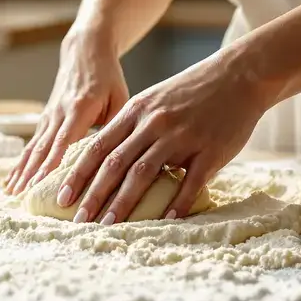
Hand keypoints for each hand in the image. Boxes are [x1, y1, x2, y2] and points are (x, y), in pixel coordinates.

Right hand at [4, 30, 128, 194]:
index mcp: (80, 108)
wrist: (85, 50)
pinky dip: (21, 162)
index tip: (45, 186)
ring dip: (22, 171)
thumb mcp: (120, 97)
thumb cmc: (108, 76)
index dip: (54, 165)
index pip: (64, 142)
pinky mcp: (45, 117)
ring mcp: (49, 115)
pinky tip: (12, 180)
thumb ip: (118, 128)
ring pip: (33, 147)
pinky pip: (31, 143)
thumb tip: (120, 160)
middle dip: (32, 175)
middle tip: (23, 198)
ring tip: (12, 193)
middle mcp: (59, 113)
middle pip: (43, 148)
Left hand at [57, 47, 273, 223]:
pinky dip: (176, 203)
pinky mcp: (210, 150)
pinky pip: (190, 182)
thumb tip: (108, 158)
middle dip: (94, 195)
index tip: (62, 197)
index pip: (98, 146)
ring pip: (144, 174)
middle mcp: (154, 124)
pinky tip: (166, 220)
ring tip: (109, 225)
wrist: (238, 75)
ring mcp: (182, 137)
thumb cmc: (193, 91)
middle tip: (78, 220)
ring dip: (124, 203)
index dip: (78, 174)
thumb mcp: (154, 100)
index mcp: (136, 112)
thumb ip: (132, 127)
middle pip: (115, 164)